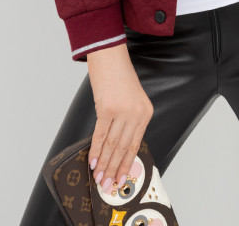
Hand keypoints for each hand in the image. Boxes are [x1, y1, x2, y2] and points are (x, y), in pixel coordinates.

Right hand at [86, 43, 153, 193]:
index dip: (127, 164)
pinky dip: (97, 150)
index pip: (136, 144)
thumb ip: (128, 120)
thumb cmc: (119, 76)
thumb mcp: (131, 99)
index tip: (121, 178)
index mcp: (145, 112)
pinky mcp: (108, 108)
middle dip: (115, 168)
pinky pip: (101, 134)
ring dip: (104, 163)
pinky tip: (93, 161)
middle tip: (108, 184)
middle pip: (124, 148)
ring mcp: (122, 111)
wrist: (110, 54)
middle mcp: (136, 113)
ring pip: (113, 145)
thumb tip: (117, 147)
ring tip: (99, 177)